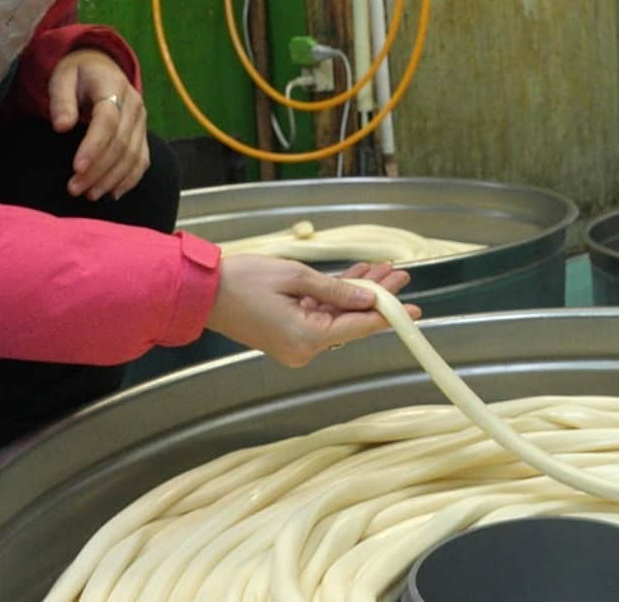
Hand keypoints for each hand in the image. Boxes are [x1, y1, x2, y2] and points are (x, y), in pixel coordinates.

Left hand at [48, 49, 148, 200]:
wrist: (101, 68)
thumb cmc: (77, 74)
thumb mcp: (62, 78)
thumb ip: (61, 100)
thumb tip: (62, 126)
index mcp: (113, 87)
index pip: (107, 120)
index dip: (94, 146)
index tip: (76, 168)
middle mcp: (134, 105)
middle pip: (121, 143)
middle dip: (99, 169)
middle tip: (74, 189)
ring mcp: (142, 121)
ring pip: (133, 155)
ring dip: (112, 178)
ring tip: (89, 195)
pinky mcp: (142, 134)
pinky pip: (142, 159)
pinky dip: (130, 179)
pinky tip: (113, 193)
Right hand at [206, 256, 421, 366]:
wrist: (205, 292)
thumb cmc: (244, 281)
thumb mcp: (297, 278)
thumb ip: (337, 290)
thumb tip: (369, 298)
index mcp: (307, 338)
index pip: (359, 326)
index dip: (388, 315)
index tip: (414, 310)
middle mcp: (304, 348)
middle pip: (351, 320)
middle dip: (375, 295)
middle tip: (399, 275)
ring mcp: (296, 344)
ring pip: (339, 316)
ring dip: (358, 293)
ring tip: (382, 270)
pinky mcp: (289, 334)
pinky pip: (321, 315)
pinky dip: (337, 297)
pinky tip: (356, 277)